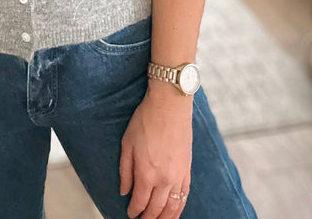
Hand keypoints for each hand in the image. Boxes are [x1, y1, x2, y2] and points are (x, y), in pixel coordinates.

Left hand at [119, 87, 191, 218]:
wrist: (170, 105)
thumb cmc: (146, 119)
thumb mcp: (127, 143)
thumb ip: (125, 170)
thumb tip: (124, 191)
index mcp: (146, 173)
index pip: (139, 202)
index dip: (133, 211)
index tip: (130, 214)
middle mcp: (163, 179)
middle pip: (156, 209)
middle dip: (147, 218)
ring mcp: (178, 176)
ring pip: (172, 208)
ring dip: (164, 218)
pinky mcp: (187, 170)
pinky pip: (184, 197)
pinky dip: (179, 208)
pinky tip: (175, 212)